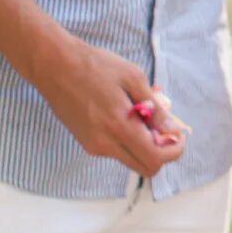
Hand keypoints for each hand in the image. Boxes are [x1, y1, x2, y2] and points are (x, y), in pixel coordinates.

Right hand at [33, 34, 184, 176]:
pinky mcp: (85, 141)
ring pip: (130, 157)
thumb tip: (171, 129)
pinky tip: (127, 111)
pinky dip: (127, 136)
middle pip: (145, 167)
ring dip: (144, 142)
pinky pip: (115, 148)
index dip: (174, 150)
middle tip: (164, 126)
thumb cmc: (95, 66)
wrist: (54, 65)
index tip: (178, 134)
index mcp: (119, 128)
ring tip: (144, 110)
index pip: (155, 159)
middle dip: (161, 151)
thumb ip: (155, 108)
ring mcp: (93, 145)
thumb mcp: (134, 78)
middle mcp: (105, 144)